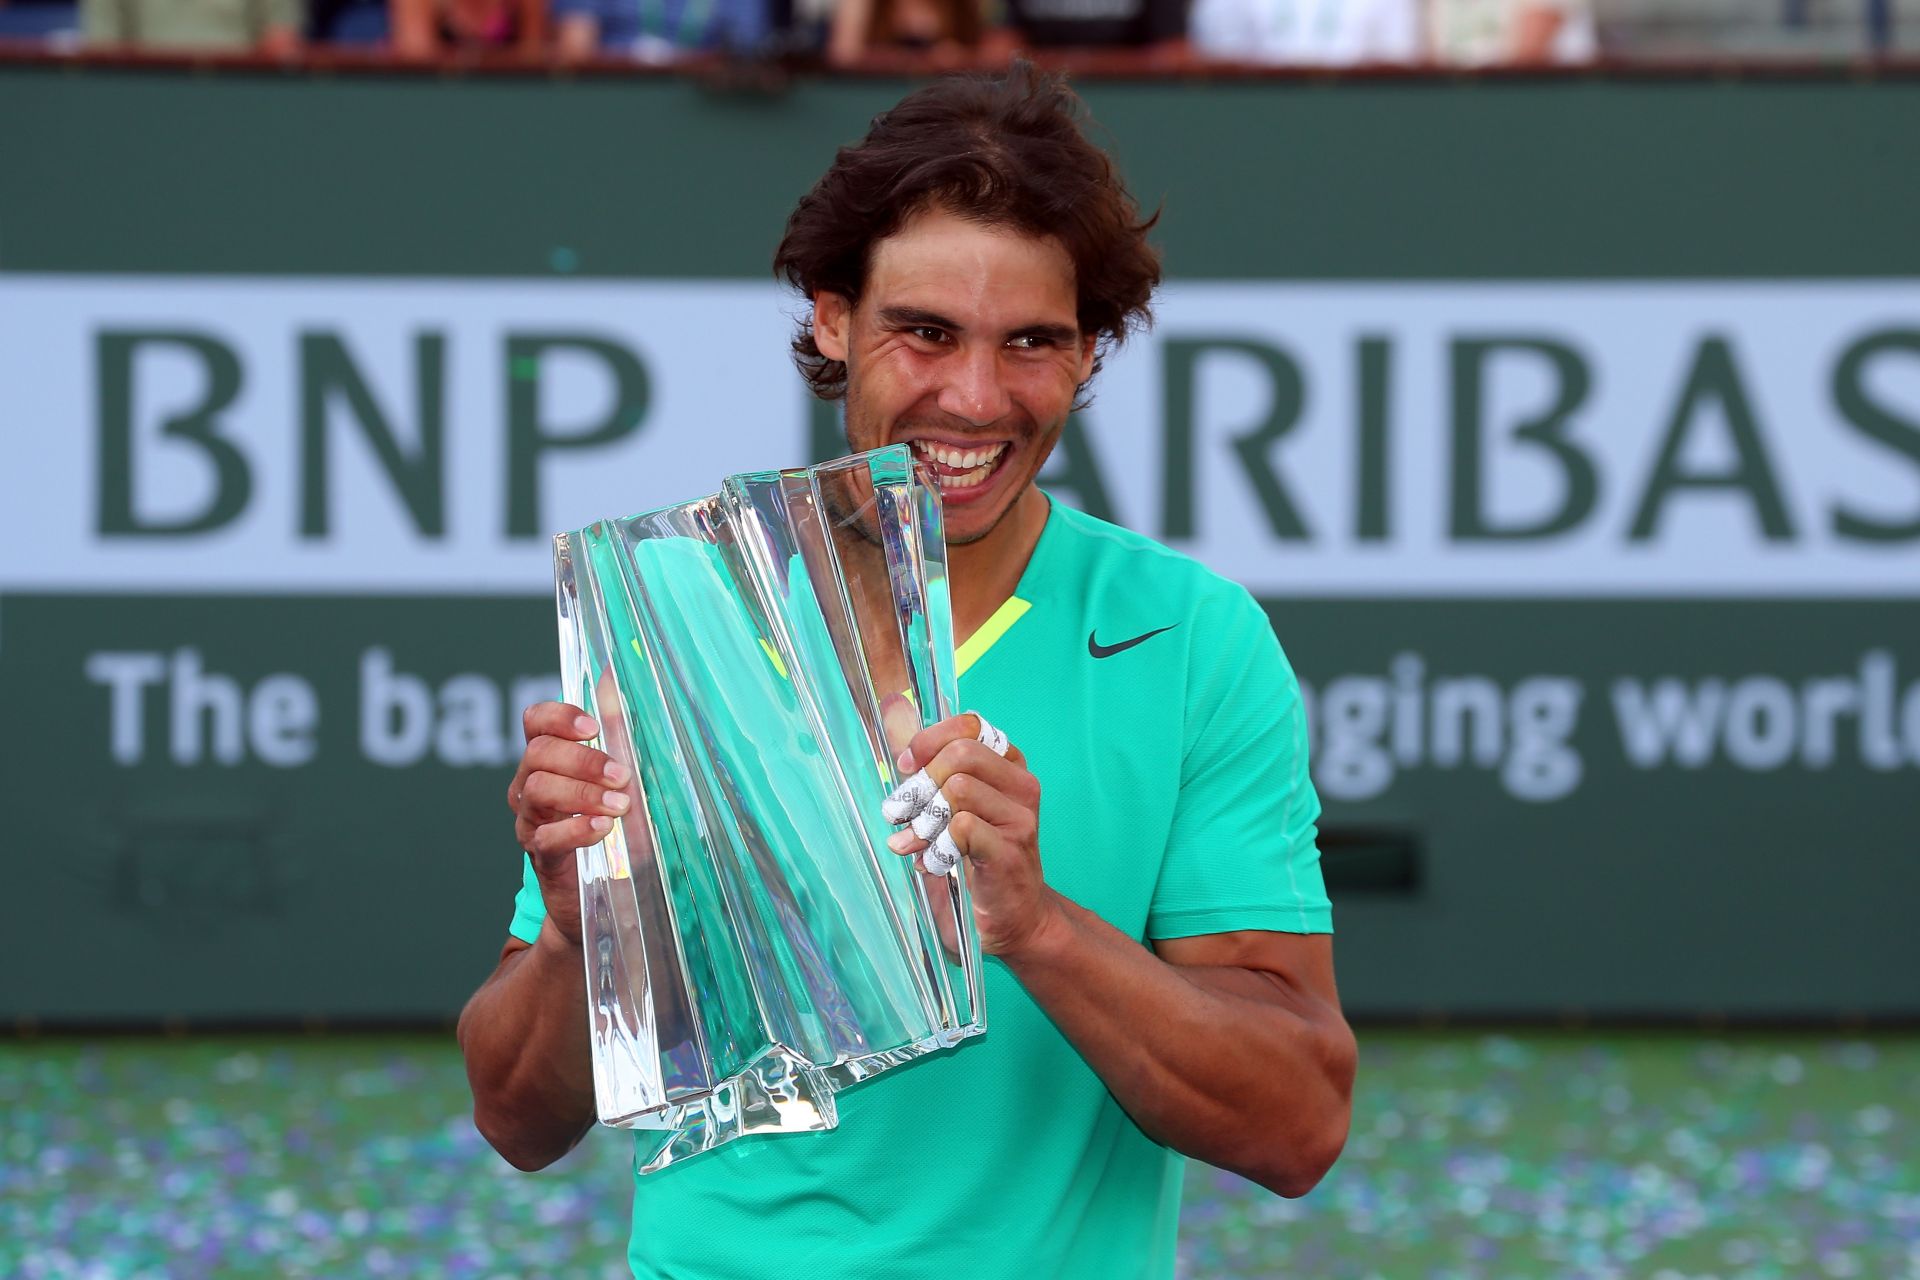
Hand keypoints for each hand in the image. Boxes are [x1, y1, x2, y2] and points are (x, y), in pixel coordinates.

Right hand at [506, 701, 632, 946]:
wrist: (604, 892)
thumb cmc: (613, 821)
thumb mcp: (618, 776)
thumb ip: (614, 729)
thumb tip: (613, 675)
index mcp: (547, 758)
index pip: (535, 721)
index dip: (559, 717)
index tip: (593, 727)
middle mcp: (530, 785)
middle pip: (538, 754)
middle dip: (582, 760)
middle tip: (622, 774)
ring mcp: (530, 820)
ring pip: (538, 790)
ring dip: (583, 793)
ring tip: (621, 804)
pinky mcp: (540, 856)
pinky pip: (547, 836)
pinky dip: (577, 828)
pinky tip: (603, 827)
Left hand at [885, 713, 1061, 959]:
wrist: (1015, 914)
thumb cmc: (978, 855)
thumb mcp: (954, 804)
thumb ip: (929, 767)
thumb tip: (895, 720)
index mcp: (1010, 767)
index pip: (972, 726)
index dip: (931, 740)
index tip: (907, 766)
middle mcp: (1022, 786)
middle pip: (961, 755)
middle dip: (921, 783)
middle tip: (900, 812)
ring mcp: (1020, 818)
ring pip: (959, 789)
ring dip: (924, 819)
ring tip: (912, 843)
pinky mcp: (1010, 850)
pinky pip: (962, 827)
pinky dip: (936, 846)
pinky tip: (931, 863)